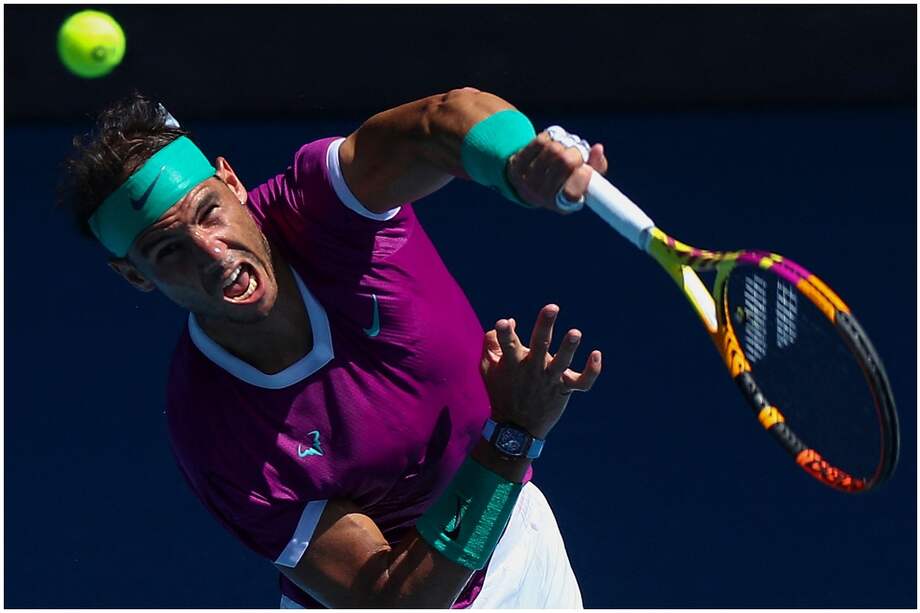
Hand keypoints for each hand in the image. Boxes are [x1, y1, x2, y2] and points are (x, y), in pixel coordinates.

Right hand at [480, 304, 601, 439]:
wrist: (515, 428)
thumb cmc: (500, 391)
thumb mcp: (487, 368)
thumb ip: (492, 342)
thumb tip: (511, 320)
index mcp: (512, 362)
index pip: (507, 344)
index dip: (504, 333)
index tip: (504, 323)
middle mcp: (532, 369)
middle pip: (540, 345)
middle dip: (545, 326)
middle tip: (552, 307)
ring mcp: (550, 380)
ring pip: (562, 363)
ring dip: (569, 348)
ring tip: (575, 333)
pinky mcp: (564, 390)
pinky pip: (582, 382)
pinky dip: (592, 370)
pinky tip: (596, 354)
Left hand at [506, 132, 608, 212]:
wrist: (527, 181)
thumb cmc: (564, 180)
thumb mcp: (583, 180)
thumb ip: (597, 167)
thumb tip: (598, 149)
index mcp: (562, 204)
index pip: (573, 193)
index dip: (583, 176)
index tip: (587, 169)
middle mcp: (542, 196)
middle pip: (565, 162)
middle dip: (577, 152)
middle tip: (578, 151)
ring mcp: (527, 180)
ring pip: (553, 149)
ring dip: (564, 142)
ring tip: (565, 146)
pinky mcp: (518, 164)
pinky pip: (541, 142)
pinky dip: (551, 137)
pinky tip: (552, 142)